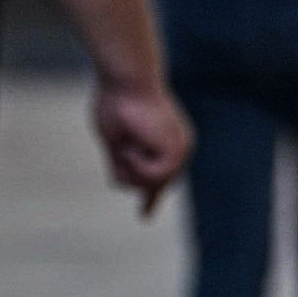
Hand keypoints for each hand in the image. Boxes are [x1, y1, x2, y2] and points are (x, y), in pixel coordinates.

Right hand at [92, 81, 192, 216]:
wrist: (128, 81)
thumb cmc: (117, 101)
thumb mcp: (116, 141)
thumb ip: (124, 164)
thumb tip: (129, 186)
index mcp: (167, 142)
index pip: (159, 177)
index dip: (151, 197)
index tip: (145, 216)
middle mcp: (179, 148)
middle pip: (144, 184)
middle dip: (125, 169)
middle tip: (122, 142)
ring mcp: (181, 151)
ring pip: (145, 184)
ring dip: (128, 165)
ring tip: (129, 137)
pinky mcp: (177, 154)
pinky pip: (150, 176)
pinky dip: (136, 162)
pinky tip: (136, 142)